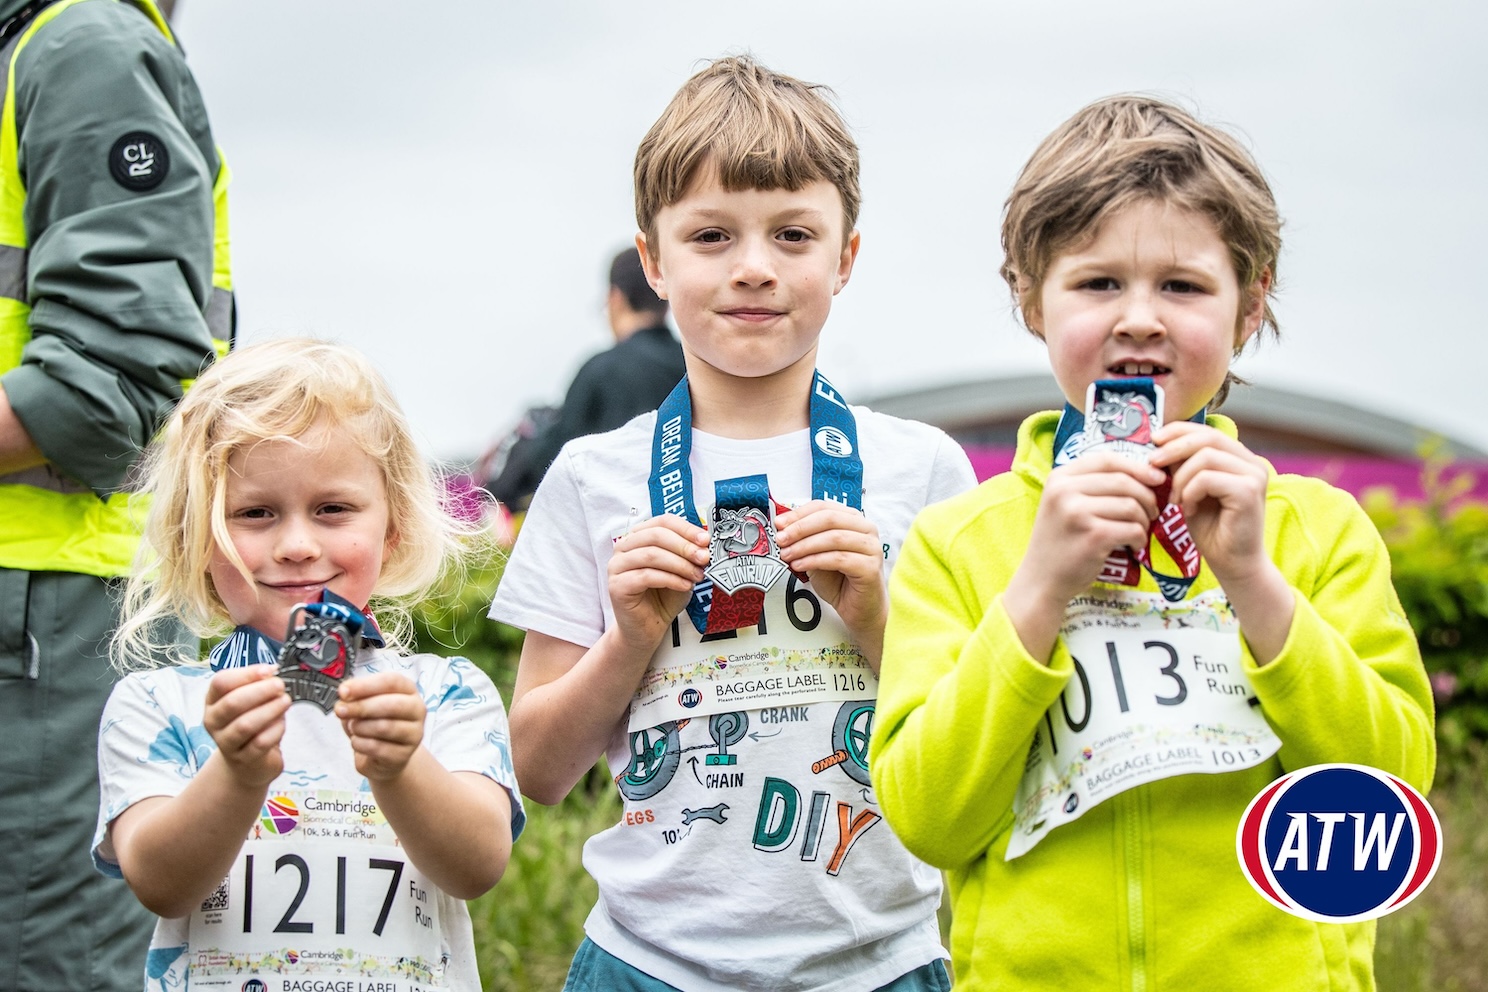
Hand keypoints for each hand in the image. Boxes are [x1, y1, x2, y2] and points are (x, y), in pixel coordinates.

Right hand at [202, 665, 289, 788]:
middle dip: (260, 691)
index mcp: (213, 700)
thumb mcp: (248, 700)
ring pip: (245, 724)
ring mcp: (226, 742)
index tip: (269, 670)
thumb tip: (271, 671)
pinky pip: (260, 743)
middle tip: (280, 685)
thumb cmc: (249, 721)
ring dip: (269, 710)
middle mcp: (214, 721)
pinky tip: (282, 723)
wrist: (247, 761)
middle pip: (232, 702)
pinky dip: (275, 730)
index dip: (246, 674)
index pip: (221, 682)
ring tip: (285, 701)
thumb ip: (256, 684)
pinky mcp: (243, 758)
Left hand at [336, 672, 425, 781]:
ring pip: (384, 727)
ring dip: (360, 727)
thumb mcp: (364, 705)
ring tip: (353, 728)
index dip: (365, 685)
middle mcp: (417, 709)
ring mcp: (414, 733)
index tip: (343, 691)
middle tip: (340, 710)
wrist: (384, 756)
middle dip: (361, 707)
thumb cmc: (374, 723)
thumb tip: (344, 698)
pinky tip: (357, 742)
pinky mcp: (404, 755)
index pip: (391, 681)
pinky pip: (377, 748)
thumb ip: (355, 698)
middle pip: (391, 704)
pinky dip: (360, 744)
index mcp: (408, 690)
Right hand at [607, 513, 708, 653]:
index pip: (662, 521)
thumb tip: (705, 542)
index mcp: (639, 537)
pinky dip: (671, 579)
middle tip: (704, 557)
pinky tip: (685, 585)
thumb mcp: (682, 570)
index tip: (705, 540)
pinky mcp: (616, 586)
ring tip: (697, 575)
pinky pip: (646, 576)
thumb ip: (689, 555)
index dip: (686, 528)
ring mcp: (617, 566)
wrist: (648, 628)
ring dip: (680, 564)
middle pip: (656, 535)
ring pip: (651, 555)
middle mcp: (624, 548)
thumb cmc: (664, 597)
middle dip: (684, 546)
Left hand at [776, 501, 886, 661]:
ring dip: (804, 545)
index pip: (824, 507)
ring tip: (787, 555)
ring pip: (833, 538)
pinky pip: (838, 558)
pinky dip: (814, 560)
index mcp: (854, 520)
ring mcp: (871, 548)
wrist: (858, 609)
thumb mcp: (816, 553)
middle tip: (781, 538)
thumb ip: (804, 538)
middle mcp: (866, 530)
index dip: (799, 513)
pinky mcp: (870, 567)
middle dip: (800, 528)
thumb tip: (782, 526)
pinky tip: (799, 565)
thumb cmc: (840, 581)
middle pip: (829, 518)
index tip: (779, 523)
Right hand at [1016, 452, 1165, 604]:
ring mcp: (1077, 513)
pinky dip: (1140, 539)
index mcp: (1059, 478)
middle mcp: (1065, 491)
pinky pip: (1133, 529)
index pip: (1106, 460)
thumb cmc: (1060, 541)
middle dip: (1146, 496)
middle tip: (1152, 512)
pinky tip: (1133, 546)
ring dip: (1143, 520)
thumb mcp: (1064, 504)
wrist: (1041, 580)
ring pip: (1131, 505)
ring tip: (1139, 531)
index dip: (1136, 467)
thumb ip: (1091, 486)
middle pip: (1123, 481)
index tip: (1156, 478)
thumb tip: (1144, 473)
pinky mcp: (1093, 537)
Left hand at [1150, 422, 1294, 662]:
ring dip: (1181, 478)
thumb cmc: (1210, 529)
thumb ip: (1182, 467)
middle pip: (1207, 437)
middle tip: (1152, 464)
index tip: (1154, 440)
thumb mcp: (1189, 490)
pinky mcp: (1249, 491)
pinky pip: (1207, 478)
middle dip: (1173, 448)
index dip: (1178, 431)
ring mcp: (1254, 475)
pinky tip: (1188, 509)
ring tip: (1176, 500)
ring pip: (1205, 457)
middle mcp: (1251, 462)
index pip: (1206, 430)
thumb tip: (1159, 444)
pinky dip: (1190, 492)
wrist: (1232, 563)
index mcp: (1238, 458)